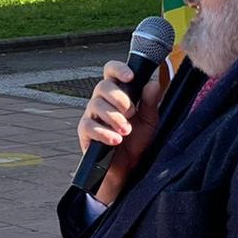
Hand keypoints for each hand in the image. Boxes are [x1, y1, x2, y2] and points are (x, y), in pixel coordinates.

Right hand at [76, 60, 165, 204]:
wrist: (127, 167)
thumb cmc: (136, 142)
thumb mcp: (149, 121)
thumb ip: (150, 102)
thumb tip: (152, 84)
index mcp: (117, 93)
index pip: (111, 72)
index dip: (118, 69)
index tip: (130, 77)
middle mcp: (102, 101)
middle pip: (102, 86)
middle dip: (119, 98)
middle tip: (131, 112)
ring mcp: (91, 115)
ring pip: (96, 105)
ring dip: (114, 118)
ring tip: (126, 131)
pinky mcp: (85, 132)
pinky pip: (90, 126)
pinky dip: (104, 133)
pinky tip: (116, 140)